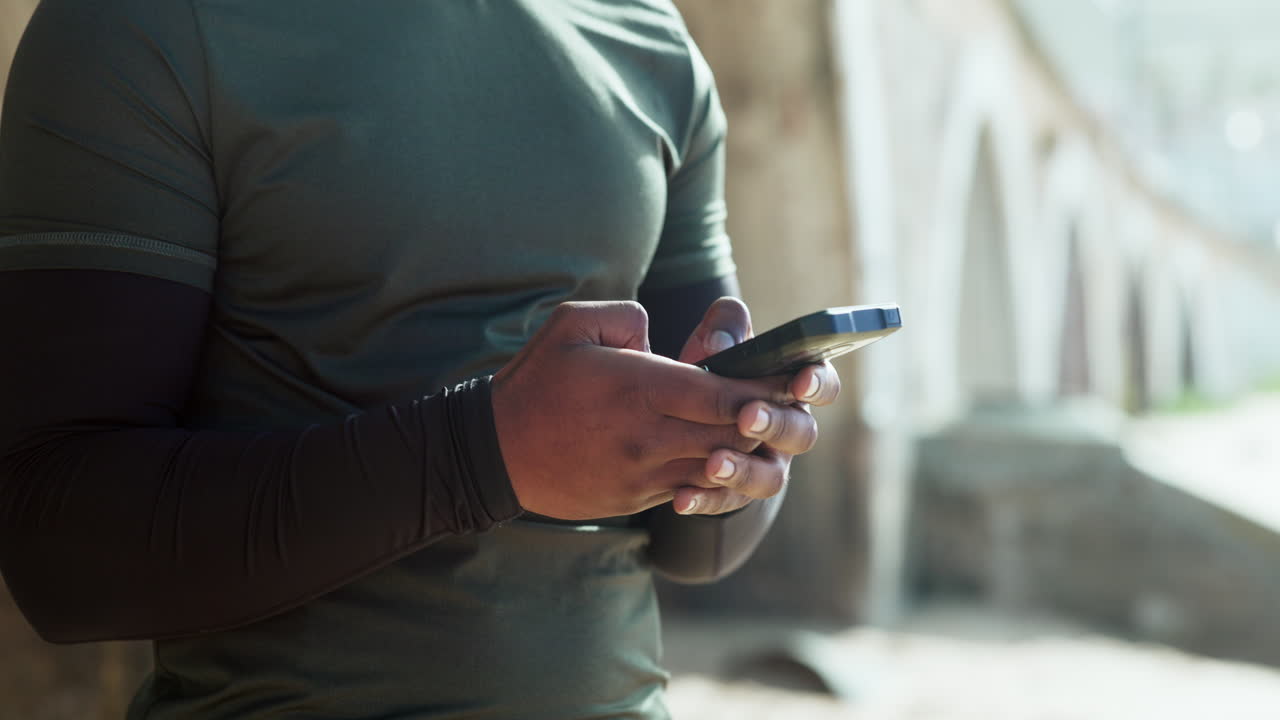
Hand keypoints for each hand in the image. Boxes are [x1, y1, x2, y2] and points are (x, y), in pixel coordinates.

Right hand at [490, 301, 795, 519]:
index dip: (764, 389)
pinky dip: (715, 478)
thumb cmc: (535, 382)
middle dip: (765, 421)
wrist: (493, 453)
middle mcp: (649, 435)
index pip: (722, 393)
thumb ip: (625, 315)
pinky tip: (726, 463)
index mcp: (639, 388)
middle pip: (731, 433)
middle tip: (793, 405)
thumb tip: (657, 331)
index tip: (792, 379)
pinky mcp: (636, 499)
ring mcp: (644, 473)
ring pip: (717, 467)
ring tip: (764, 437)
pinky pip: (690, 490)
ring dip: (745, 454)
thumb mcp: (571, 325)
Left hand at [671, 297, 841, 514]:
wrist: (684, 416)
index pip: (823, 384)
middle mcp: (788, 429)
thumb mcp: (717, 340)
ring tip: (713, 463)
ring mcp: (766, 465)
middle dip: (775, 425)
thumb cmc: (713, 369)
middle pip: (801, 434)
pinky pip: (726, 502)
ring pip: (770, 478)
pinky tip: (681, 497)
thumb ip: (724, 326)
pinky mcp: (737, 493)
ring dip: (743, 471)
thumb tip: (719, 341)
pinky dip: (705, 501)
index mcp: (792, 387)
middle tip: (747, 417)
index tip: (799, 381)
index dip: (817, 384)